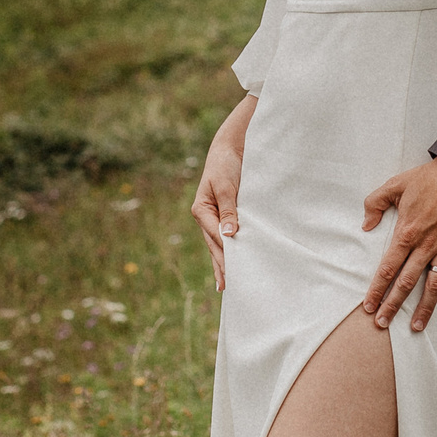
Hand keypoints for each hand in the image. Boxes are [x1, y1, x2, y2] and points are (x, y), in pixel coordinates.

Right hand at [192, 99, 254, 288]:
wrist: (231, 148)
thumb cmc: (226, 165)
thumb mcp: (227, 186)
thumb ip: (229, 210)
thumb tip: (230, 235)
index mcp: (202, 211)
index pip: (216, 238)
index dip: (225, 254)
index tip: (234, 272)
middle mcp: (206, 217)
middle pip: (215, 246)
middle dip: (222, 266)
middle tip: (228, 288)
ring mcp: (215, 218)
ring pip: (220, 245)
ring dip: (225, 262)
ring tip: (227, 285)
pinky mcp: (226, 216)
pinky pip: (227, 237)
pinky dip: (230, 251)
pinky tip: (232, 265)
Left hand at [360, 158, 436, 333]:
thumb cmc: (428, 179)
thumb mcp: (394, 185)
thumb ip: (375, 204)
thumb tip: (366, 224)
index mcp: (407, 233)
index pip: (388, 268)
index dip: (377, 289)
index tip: (369, 306)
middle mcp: (426, 246)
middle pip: (406, 283)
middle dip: (393, 305)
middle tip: (383, 323)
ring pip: (433, 286)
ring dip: (424, 308)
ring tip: (416, 327)